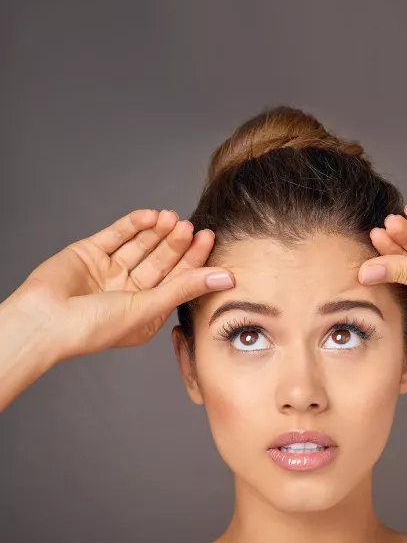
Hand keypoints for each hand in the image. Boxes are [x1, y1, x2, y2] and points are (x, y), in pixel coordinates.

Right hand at [11, 209, 234, 362]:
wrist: (43, 320)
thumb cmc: (93, 327)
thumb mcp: (148, 307)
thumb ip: (186, 288)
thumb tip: (227, 277)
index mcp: (145, 310)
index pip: (177, 280)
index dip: (193, 259)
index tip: (208, 238)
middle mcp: (129, 291)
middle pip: (161, 261)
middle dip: (176, 243)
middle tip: (189, 226)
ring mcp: (109, 271)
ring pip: (140, 245)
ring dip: (157, 231)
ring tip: (171, 217)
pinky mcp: (90, 253)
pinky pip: (117, 235)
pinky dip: (134, 224)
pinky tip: (150, 215)